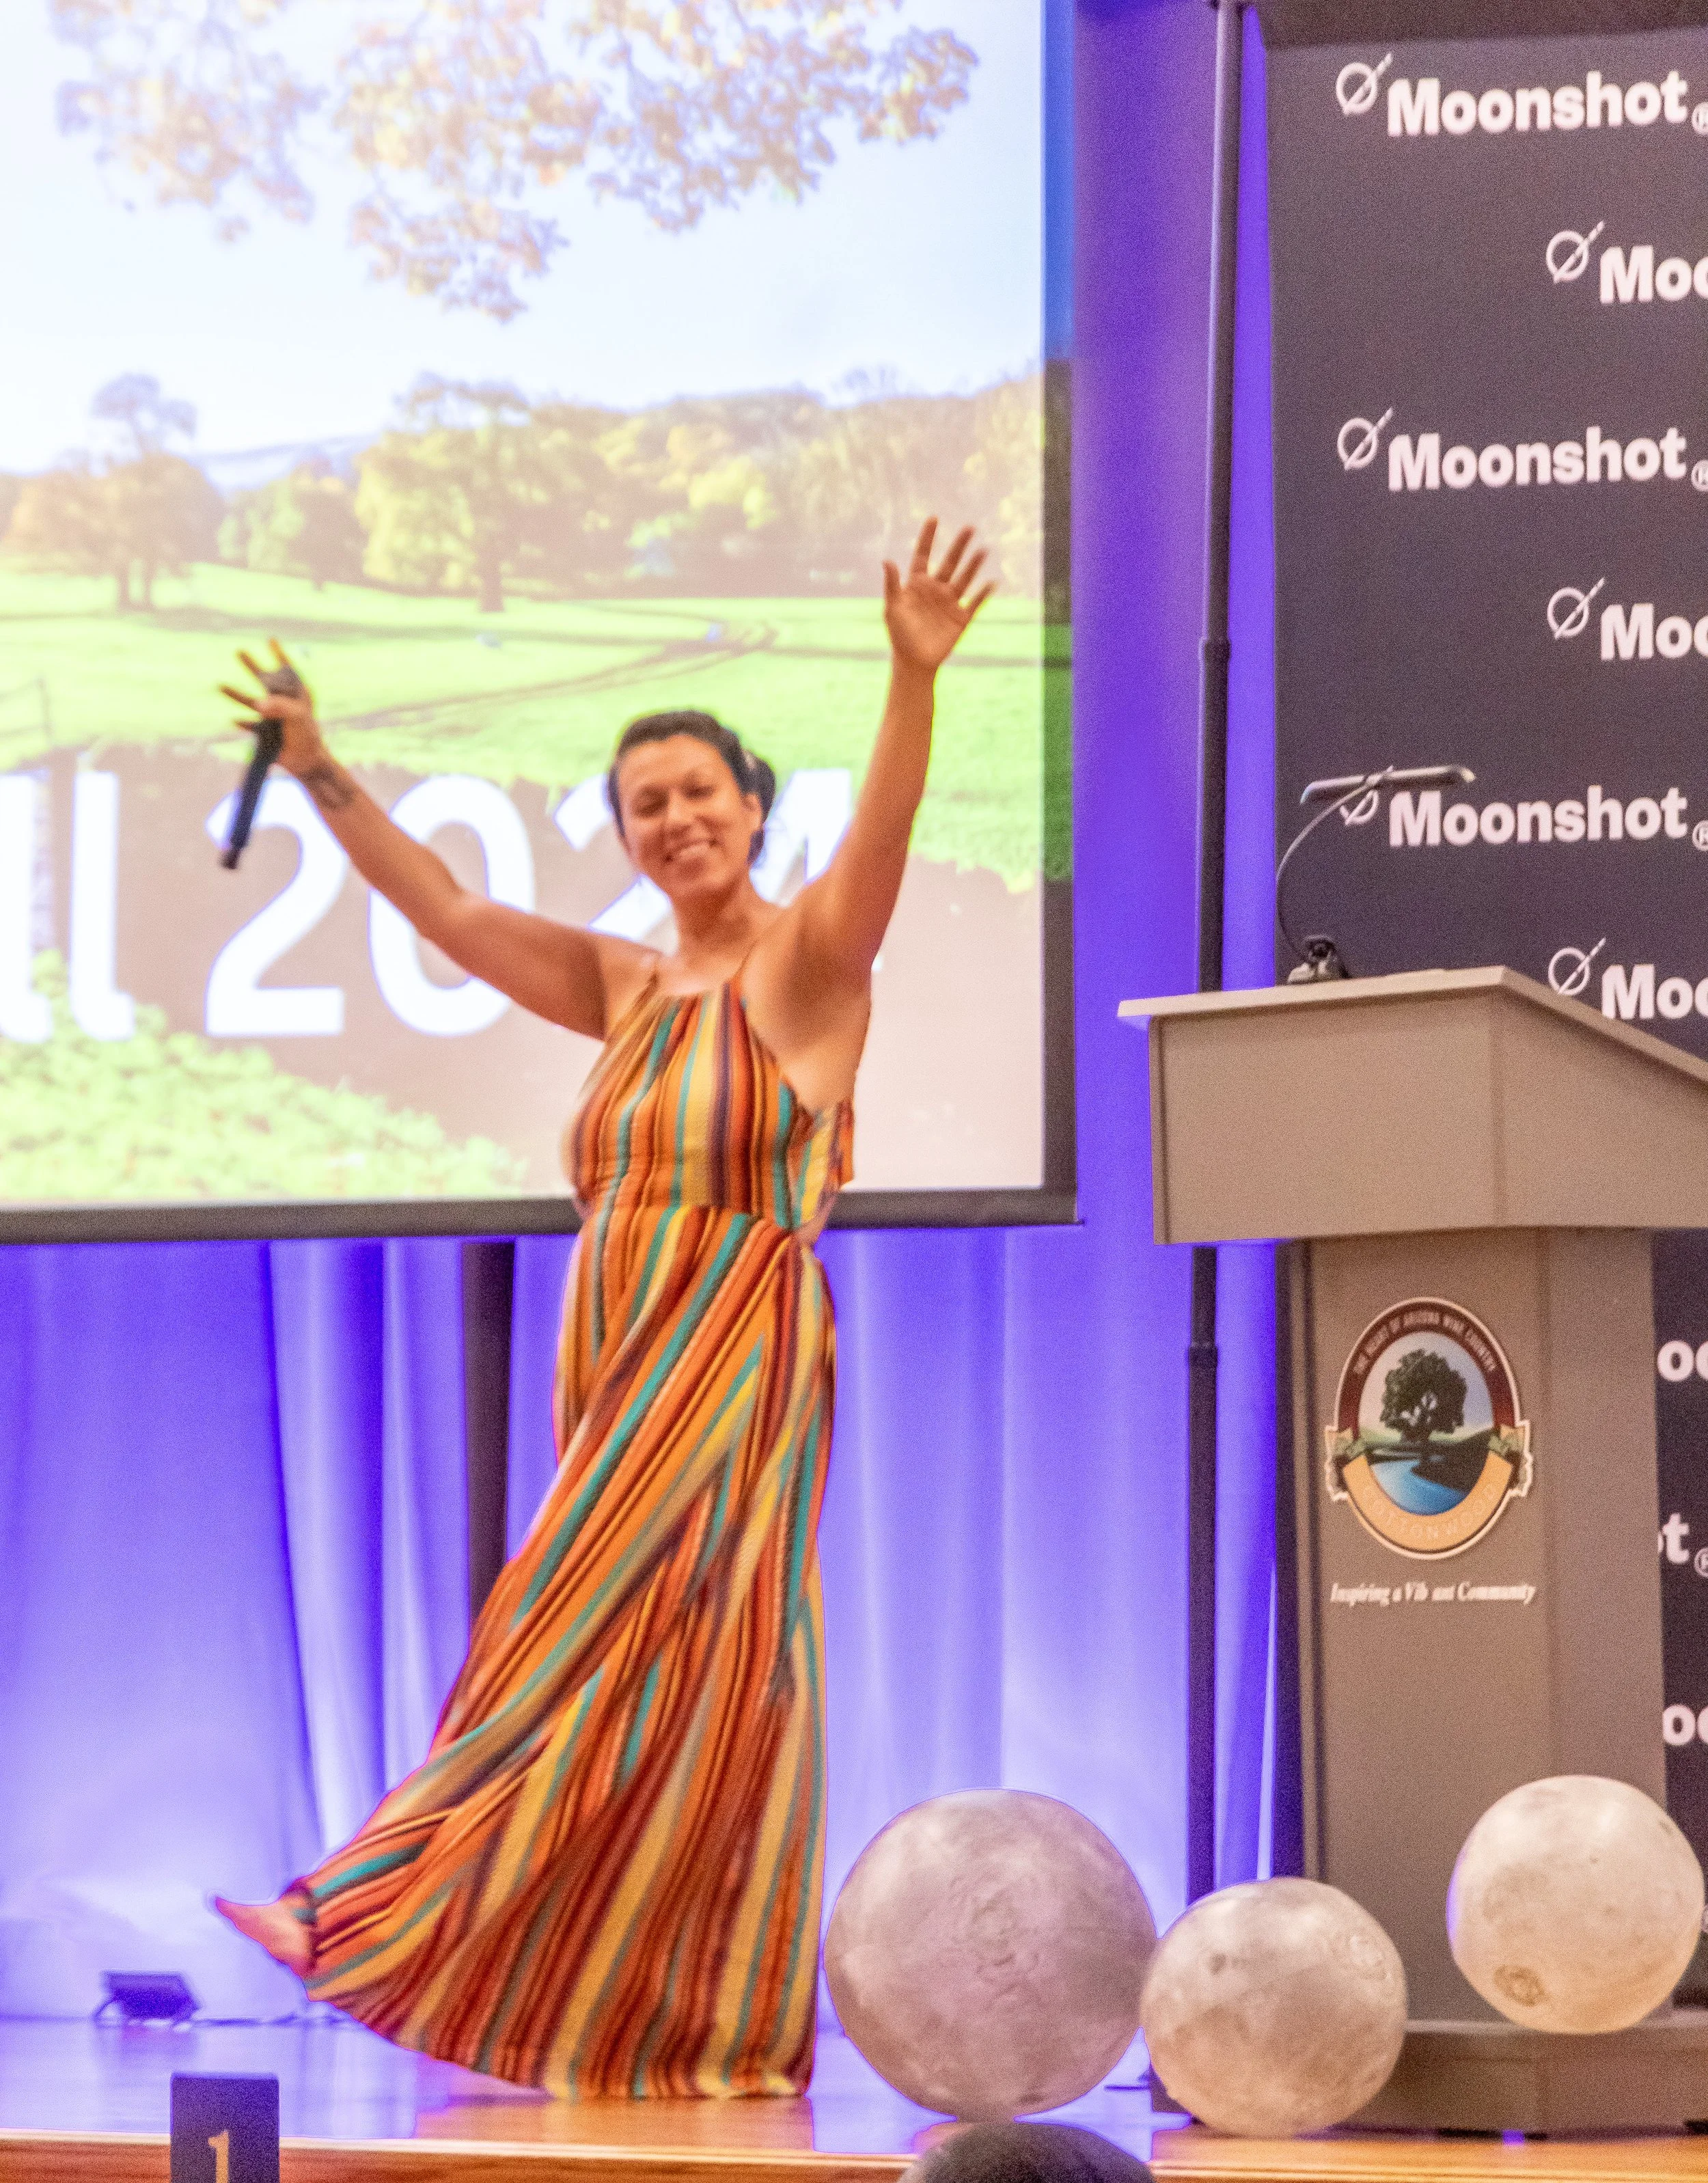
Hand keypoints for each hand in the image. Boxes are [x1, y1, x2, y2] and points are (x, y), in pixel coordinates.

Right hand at [218, 641, 326, 775]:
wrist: (306, 761)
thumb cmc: (306, 734)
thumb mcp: (296, 715)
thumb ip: (279, 706)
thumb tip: (259, 704)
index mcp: (295, 694)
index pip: (287, 669)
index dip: (279, 654)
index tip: (271, 640)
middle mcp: (282, 702)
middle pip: (264, 679)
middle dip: (252, 665)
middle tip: (239, 650)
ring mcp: (272, 716)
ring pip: (251, 701)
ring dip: (235, 694)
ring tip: (220, 685)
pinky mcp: (264, 732)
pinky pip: (249, 725)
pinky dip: (242, 722)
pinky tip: (234, 719)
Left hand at [882, 519, 994, 674]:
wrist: (914, 662)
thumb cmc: (899, 636)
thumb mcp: (892, 609)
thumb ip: (892, 584)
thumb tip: (887, 560)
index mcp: (916, 585)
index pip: (923, 555)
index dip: (928, 537)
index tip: (934, 519)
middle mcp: (935, 590)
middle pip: (949, 562)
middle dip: (959, 546)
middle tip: (970, 527)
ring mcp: (949, 603)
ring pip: (964, 578)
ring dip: (974, 565)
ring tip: (983, 549)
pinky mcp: (961, 618)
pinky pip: (975, 603)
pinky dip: (984, 593)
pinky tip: (992, 582)